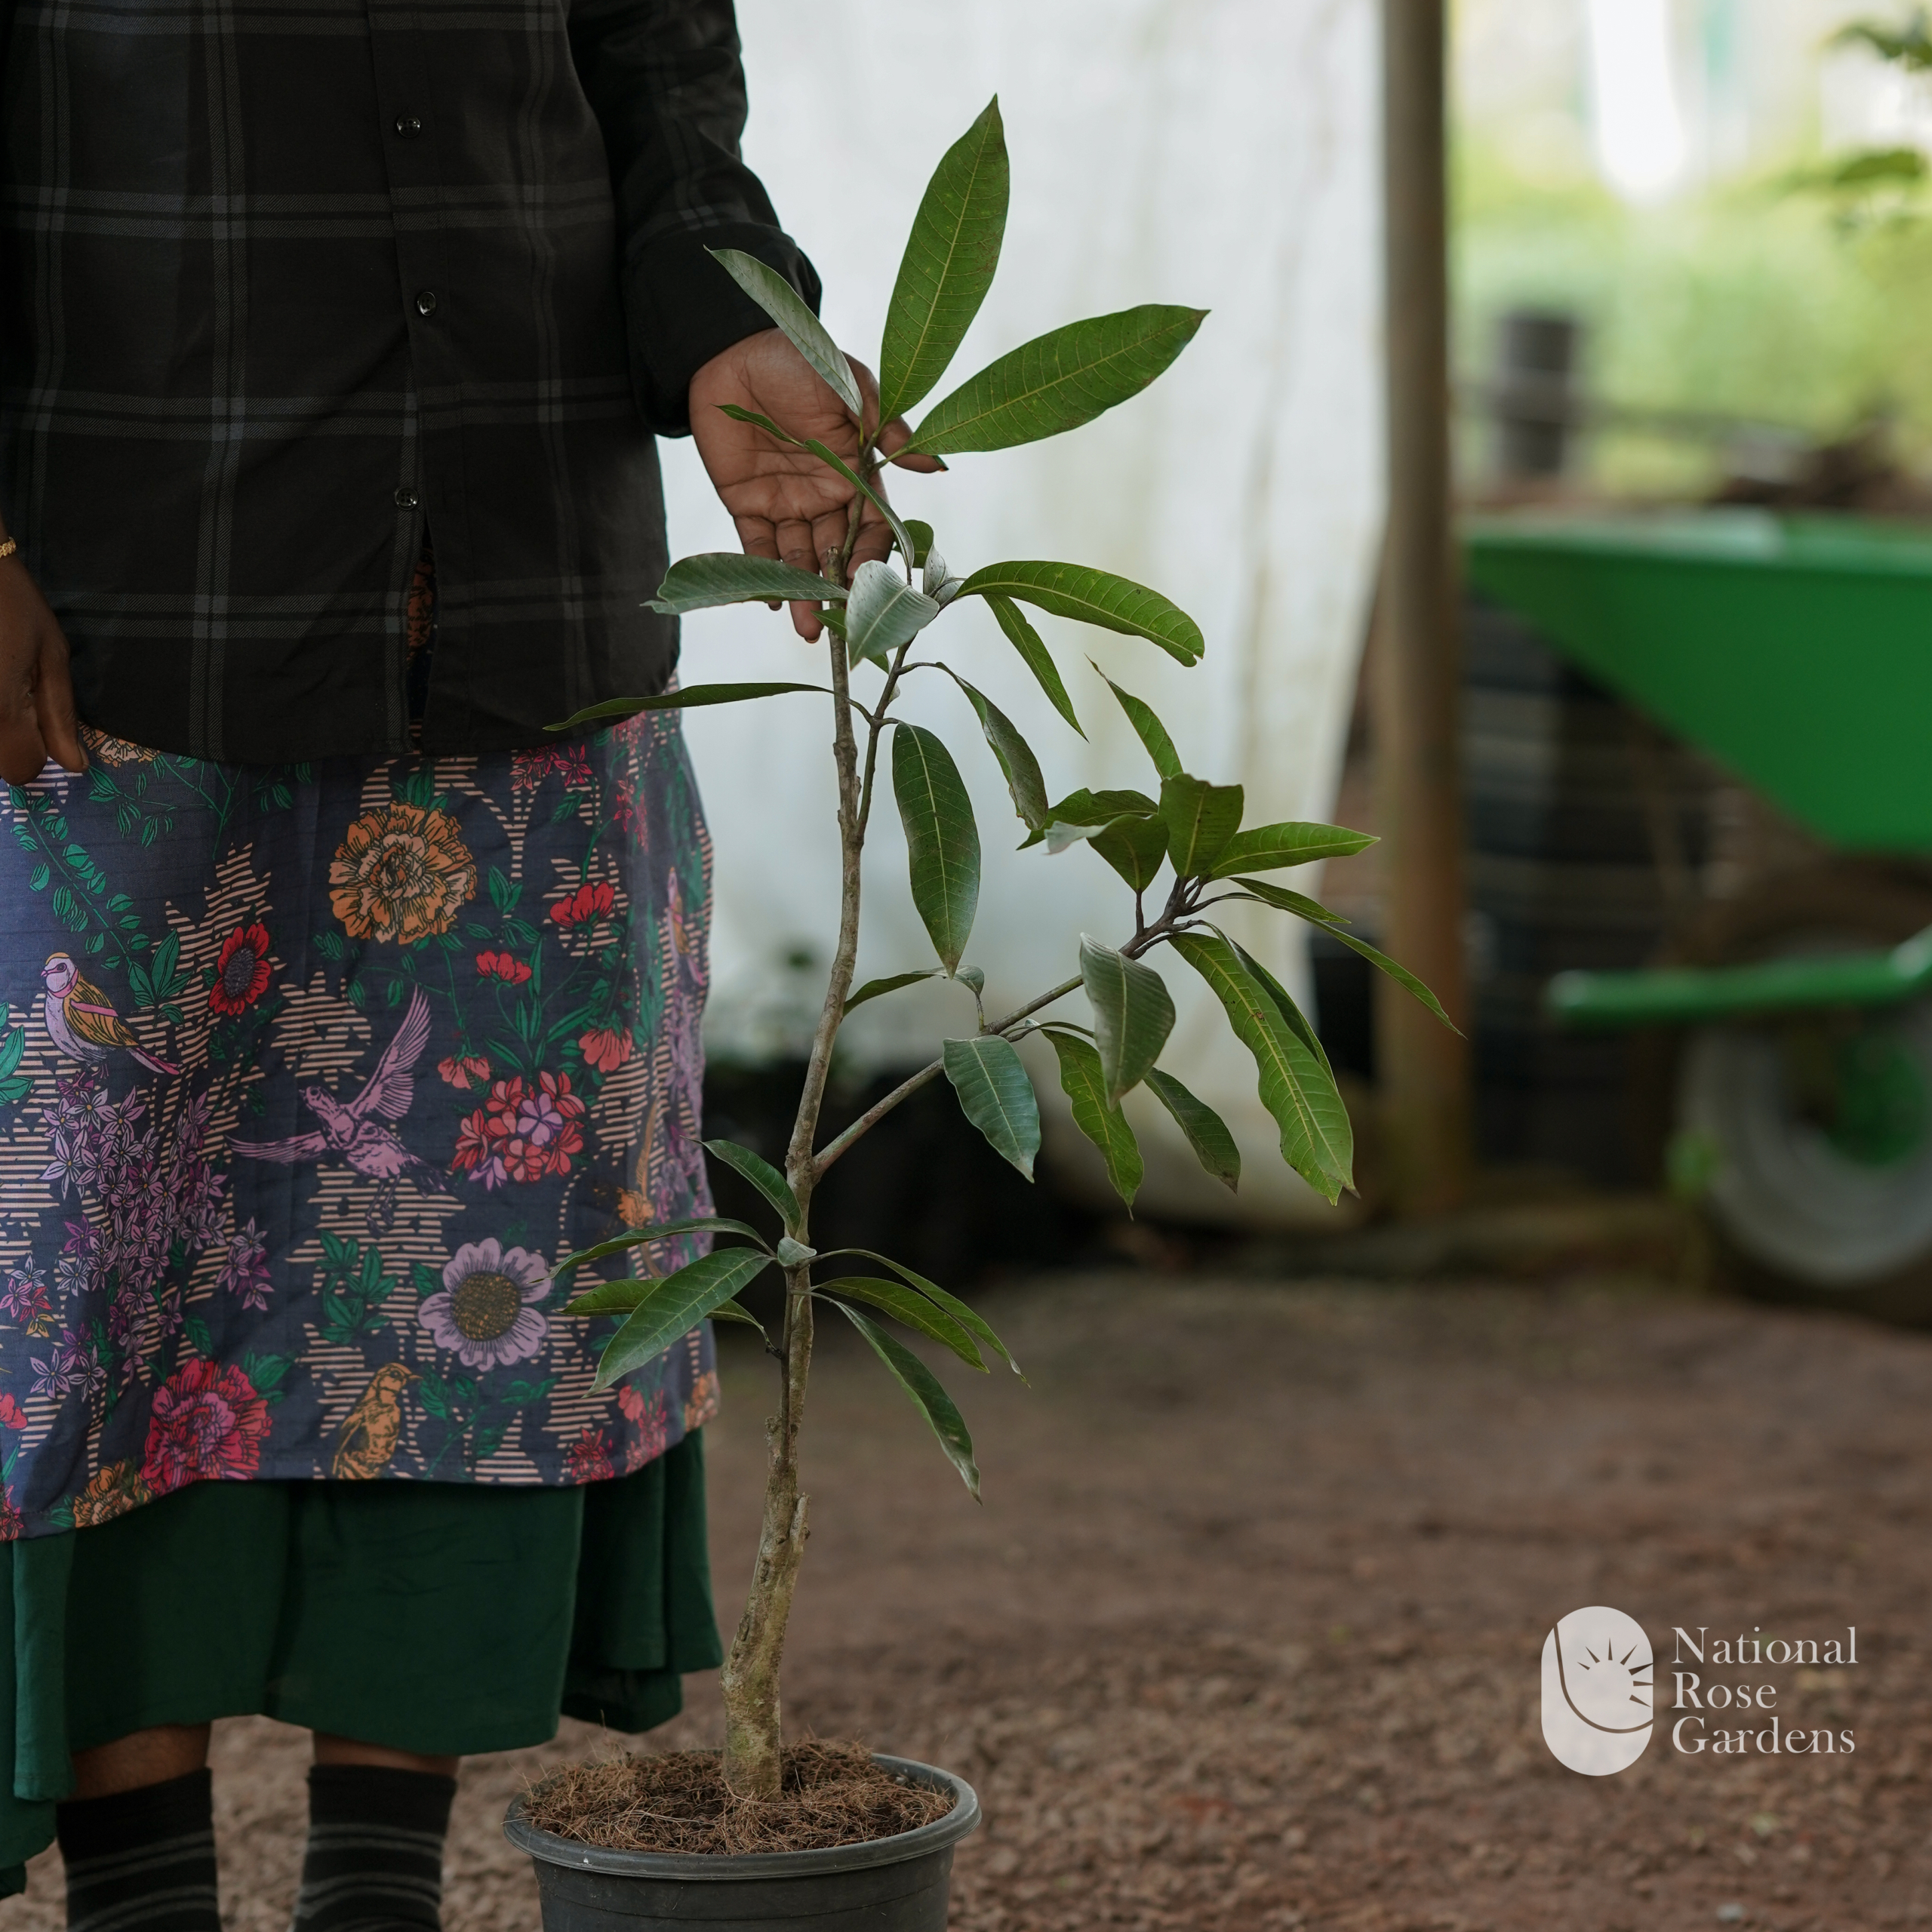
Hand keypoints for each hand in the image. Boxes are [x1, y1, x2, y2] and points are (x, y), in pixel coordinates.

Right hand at [0, 556, 83, 784]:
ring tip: (0, 675)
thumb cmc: (12, 604)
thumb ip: (61, 715)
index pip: (21, 771)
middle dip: (9, 737)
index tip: (37, 720)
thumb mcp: (51, 656)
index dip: (37, 751)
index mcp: (1, 710)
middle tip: (11, 688)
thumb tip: (74, 765)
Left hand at [689, 328, 942, 640]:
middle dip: (839, 588)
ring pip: (800, 558)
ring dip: (803, 594)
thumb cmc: (799, 359)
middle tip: (839, 622)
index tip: (866, 578)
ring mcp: (787, 504)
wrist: (730, 350)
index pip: (872, 523)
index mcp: (855, 471)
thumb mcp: (848, 388)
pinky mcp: (747, 506)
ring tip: (806, 628)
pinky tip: (772, 601)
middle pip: (837, 551)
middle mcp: (825, 495)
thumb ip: (885, 428)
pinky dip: (762, 575)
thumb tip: (936, 464)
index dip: (871, 553)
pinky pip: (757, 548)